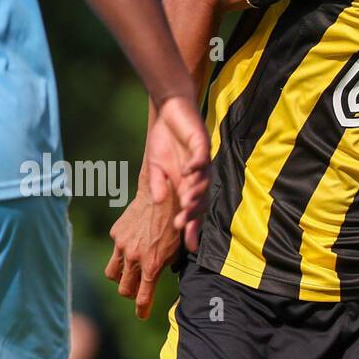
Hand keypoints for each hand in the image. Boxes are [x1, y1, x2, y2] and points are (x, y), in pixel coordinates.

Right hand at [106, 182, 182, 319]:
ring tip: (129, 274)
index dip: (142, 309)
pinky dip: (122, 253)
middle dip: (130, 294)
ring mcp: (122, 246)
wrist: (163, 195)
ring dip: (120, 278)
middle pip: (124, 288)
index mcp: (152, 266)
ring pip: (112, 273)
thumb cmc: (176, 224)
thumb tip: (161, 275)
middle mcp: (134, 259)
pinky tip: (133, 244)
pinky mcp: (116, 233)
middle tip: (136, 292)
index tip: (142, 315)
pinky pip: (115, 250)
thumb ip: (166, 266)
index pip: (143, 296)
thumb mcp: (177, 250)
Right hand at [146, 94, 210, 249]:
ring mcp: (202, 161)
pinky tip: (187, 172)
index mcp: (187, 186)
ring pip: (203, 181)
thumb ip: (158, 184)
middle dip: (191, 214)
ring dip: (195, 192)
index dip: (192, 228)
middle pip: (200, 200)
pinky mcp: (202, 143)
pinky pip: (201, 157)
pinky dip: (196, 165)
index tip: (189, 247)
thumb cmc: (164, 141)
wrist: (170, 112)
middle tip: (180, 226)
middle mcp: (198, 177)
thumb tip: (159, 201)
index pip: (192, 210)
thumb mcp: (156, 167)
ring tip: (186, 203)